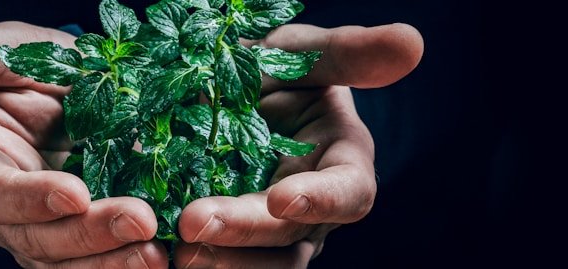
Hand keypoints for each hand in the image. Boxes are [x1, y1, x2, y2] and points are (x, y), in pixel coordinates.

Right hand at [0, 15, 167, 267]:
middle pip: (36, 238)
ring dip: (112, 261)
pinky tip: (163, 257)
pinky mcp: (79, 244)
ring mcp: (43, 231)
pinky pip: (96, 264)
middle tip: (141, 221)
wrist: (82, 89)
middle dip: (87, 235)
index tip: (74, 193)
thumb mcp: (11, 50)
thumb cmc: (40, 66)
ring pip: (68, 262)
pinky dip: (125, 263)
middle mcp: (5, 209)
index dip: (31, 198)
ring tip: (156, 252)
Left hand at [174, 24, 423, 267]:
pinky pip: (218, 260)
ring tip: (171, 247)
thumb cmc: (275, 68)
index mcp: (341, 163)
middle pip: (290, 240)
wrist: (225, 87)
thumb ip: (349, 53)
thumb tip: (412, 41)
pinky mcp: (230, 240)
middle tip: (192, 223)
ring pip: (257, 266)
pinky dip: (190, 260)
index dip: (319, 201)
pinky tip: (155, 251)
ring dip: (218, 261)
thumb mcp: (304, 52)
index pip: (348, 193)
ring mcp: (269, 231)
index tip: (281, 198)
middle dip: (244, 233)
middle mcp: (310, 209)